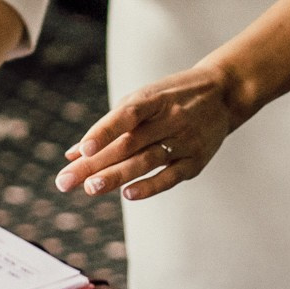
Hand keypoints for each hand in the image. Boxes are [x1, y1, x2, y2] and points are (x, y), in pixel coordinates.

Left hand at [55, 62, 251, 202]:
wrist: (223, 93)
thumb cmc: (171, 97)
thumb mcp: (142, 100)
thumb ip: (109, 125)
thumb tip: (73, 153)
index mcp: (152, 99)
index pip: (125, 115)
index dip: (103, 132)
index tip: (82, 150)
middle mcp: (169, 119)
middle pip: (128, 144)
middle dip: (94, 164)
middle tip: (66, 181)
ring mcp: (184, 140)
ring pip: (146, 161)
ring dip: (116, 176)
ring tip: (90, 188)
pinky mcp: (196, 160)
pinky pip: (171, 176)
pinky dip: (150, 186)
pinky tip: (129, 194)